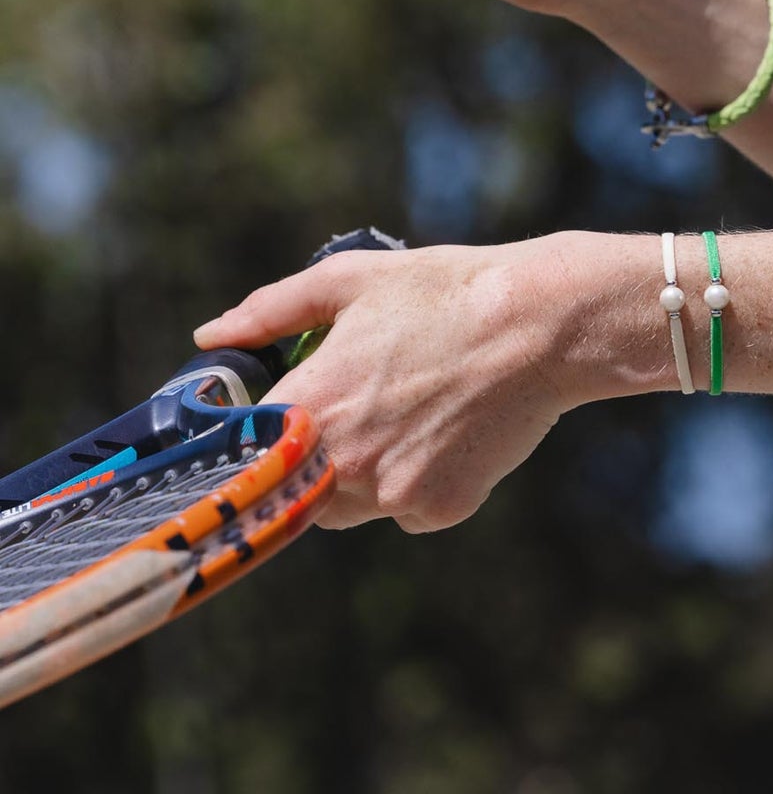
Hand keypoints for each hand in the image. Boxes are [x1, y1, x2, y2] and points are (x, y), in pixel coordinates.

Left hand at [193, 240, 585, 532]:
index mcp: (309, 404)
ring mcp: (393, 492)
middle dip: (311, 460)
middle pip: (296, 489)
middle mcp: (344, 461)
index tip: (272, 423)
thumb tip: (210, 334)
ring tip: (405, 418)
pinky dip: (415, 486)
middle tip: (354, 412)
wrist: (541, 327)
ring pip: (350, 508)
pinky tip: (445, 437)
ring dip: (360, 477)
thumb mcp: (348, 280)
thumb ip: (269, 312)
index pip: (244, 450)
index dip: (255, 438)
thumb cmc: (444, 293)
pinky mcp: (439, 509)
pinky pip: (406, 512)